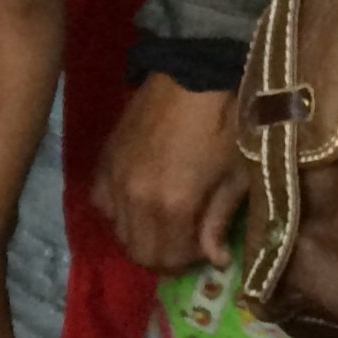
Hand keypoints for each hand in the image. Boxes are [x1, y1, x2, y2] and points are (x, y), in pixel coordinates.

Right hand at [93, 74, 248, 271]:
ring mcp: (115, 180)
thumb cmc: (226, 124)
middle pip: (139, 252)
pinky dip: (119, 211)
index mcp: (173, 206)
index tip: (205, 250)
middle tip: (185, 242)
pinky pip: (102, 203)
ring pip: (119, 231)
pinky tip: (139, 201)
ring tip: (165, 220)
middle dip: (164, 255)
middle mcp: (136, 200)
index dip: (188, 262)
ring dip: (142, 234)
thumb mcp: (235, 176)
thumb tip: (214, 260)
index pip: (168, 259)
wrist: (194, 75)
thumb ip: (218, 222)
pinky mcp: (105, 161)